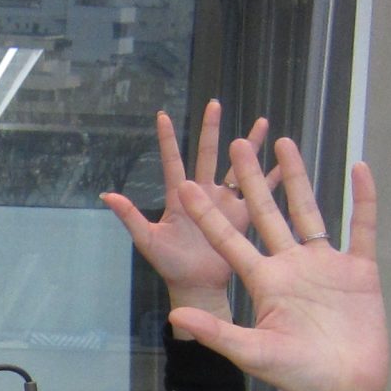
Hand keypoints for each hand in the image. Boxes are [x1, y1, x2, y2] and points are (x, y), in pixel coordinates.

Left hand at [100, 100, 269, 313]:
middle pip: (206, 155)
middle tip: (214, 103)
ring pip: (238, 167)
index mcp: (179, 197)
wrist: (196, 286)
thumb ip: (130, 216)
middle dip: (211, 130)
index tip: (162, 114)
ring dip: (249, 146)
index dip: (167, 140)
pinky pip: (260, 193)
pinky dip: (272, 178)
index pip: (172, 162)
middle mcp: (202, 194)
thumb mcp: (147, 240)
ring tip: (262, 122)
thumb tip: (106, 195)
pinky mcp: (242, 216)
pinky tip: (284, 162)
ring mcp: (224, 203)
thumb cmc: (170, 265)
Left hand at [166, 139, 388, 390]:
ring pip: (309, 212)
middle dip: (251, 181)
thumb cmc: (297, 376)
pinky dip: (363, 200)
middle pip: (267, 214)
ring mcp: (325, 266)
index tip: (187, 185)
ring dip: (297, 178)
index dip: (209, 214)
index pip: (230, 240)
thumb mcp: (252, 352)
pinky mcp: (359, 271)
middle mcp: (290, 267)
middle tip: (236, 146)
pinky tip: (360, 169)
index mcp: (263, 282)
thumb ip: (217, 331)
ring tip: (283, 143)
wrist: (344, 390)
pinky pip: (362, 227)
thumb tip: (175, 315)